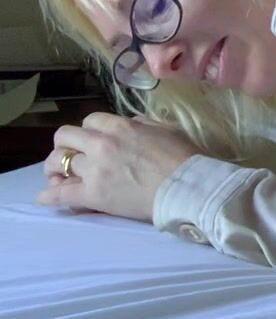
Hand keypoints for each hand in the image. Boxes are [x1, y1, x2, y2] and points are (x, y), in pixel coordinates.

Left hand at [37, 113, 199, 221]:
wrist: (186, 188)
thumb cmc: (184, 158)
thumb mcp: (166, 129)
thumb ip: (142, 124)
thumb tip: (129, 125)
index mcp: (120, 126)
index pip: (89, 121)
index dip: (90, 131)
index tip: (95, 141)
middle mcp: (101, 144)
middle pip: (64, 136)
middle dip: (66, 145)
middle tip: (72, 156)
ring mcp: (94, 170)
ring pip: (57, 162)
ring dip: (55, 167)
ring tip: (59, 175)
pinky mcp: (92, 195)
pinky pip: (59, 193)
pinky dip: (49, 195)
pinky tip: (46, 197)